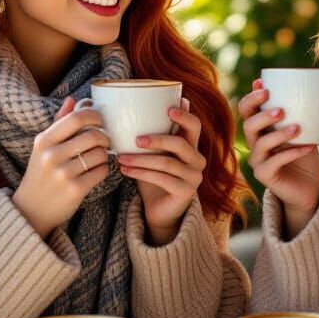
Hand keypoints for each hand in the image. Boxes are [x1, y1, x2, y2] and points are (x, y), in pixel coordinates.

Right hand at [12, 97, 111, 238]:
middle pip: (93, 135)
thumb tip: (73, 99)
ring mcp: (63, 174)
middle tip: (105, 141)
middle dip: (105, 137)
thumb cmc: (40, 173)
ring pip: (100, 154)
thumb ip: (58, 122)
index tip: (99, 120)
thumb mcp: (43, 147)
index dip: (94, 116)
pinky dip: (103, 170)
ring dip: (105, 155)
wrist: (31, 210)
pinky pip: (101, 172)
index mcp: (44, 140)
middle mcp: (51, 155)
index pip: (76, 118)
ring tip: (98, 158)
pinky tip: (96, 171)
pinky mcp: (75, 190)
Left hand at [117, 99, 203, 244]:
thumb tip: (138, 107)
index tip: (169, 109)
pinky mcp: (186, 192)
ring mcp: (194, 177)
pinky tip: (125, 171)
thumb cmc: (155, 176)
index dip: (184, 116)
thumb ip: (152, 135)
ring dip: (141, 159)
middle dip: (157, 139)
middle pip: (180, 143)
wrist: (159, 210)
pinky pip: (162, 179)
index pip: (195, 126)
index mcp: (192, 146)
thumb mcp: (154, 154)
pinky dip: (141, 173)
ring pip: (167, 163)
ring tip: (121, 157)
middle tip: (136, 139)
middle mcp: (197, 160)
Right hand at [239, 80, 318, 237]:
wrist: (310, 186)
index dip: (251, 99)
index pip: (245, 110)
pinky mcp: (264, 176)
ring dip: (279, 134)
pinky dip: (292, 153)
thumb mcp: (303, 128)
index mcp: (260, 127)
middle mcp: (254, 143)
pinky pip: (275, 162)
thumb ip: (297, 110)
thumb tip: (299, 84)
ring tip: (298, 128)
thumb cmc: (305, 153)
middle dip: (263, 116)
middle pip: (248, 126)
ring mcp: (257, 160)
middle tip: (281, 110)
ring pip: (261, 144)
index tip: (265, 88)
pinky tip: (309, 146)